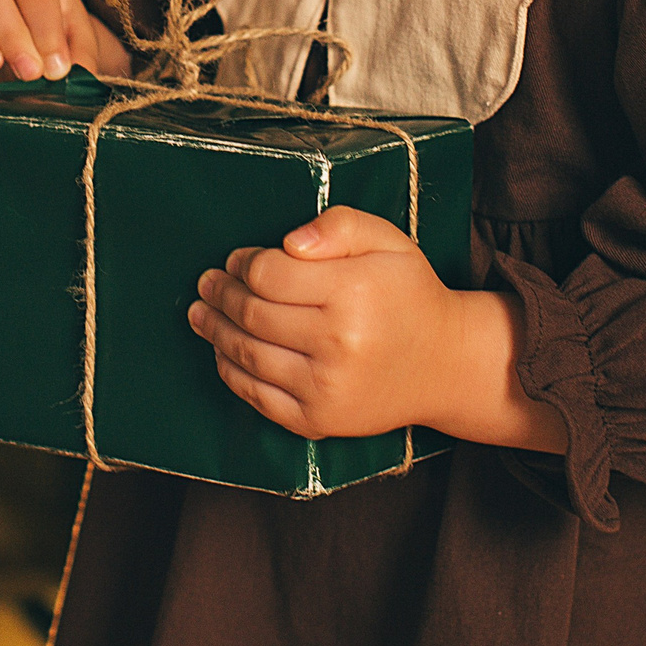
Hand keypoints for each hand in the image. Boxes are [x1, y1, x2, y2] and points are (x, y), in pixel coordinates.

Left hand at [187, 205, 568, 451]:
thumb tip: (287, 242)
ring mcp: (325, 387)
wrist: (445, 365)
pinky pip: (257, 395)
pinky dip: (230, 371)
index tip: (236, 258)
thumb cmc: (409, 294)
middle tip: (207, 281)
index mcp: (354, 291)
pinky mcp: (318, 420)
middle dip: (221, 293)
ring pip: (247, 354)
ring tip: (201, 312)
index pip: (270, 274)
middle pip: (252, 313)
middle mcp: (338, 342)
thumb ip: (340, 225)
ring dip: (214, 330)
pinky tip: (221, 351)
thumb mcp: (389, 241)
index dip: (243, 263)